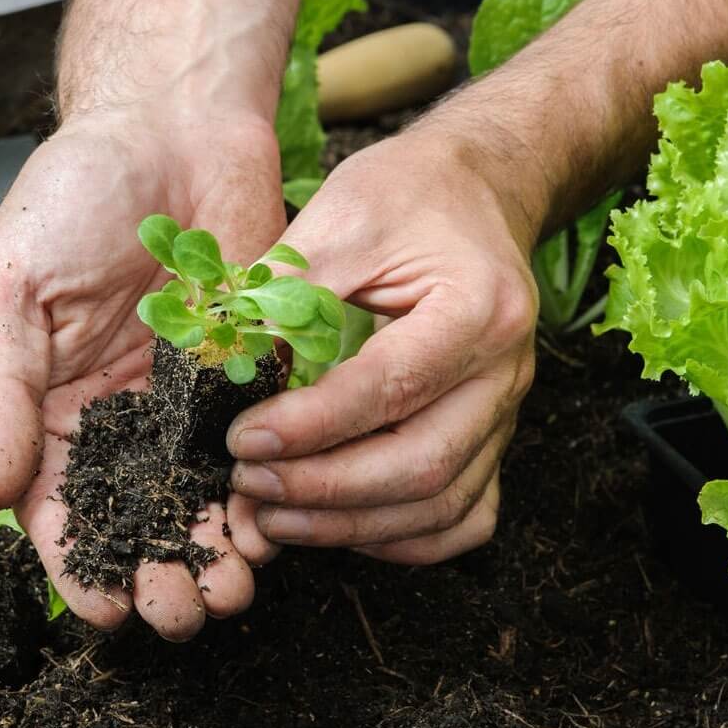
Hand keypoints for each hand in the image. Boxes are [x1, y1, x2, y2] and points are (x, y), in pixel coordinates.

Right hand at [0, 109, 283, 638]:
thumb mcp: (9, 287)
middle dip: (155, 575)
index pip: (57, 508)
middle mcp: (120, 414)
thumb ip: (0, 391)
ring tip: (231, 592)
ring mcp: (188, 398)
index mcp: (49, 403)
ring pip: (201, 499)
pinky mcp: (250, 371)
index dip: (76, 566)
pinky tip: (274, 527)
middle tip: (180, 612)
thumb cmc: (73, 191)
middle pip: (135, 519)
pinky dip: (264, 492)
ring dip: (213, 553)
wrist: (173, 120)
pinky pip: (258, 447)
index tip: (103, 609)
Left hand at [227, 126, 538, 562]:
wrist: (476, 189)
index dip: (310, 425)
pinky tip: (339, 528)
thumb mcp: (342, 217)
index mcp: (476, 307)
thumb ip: (285, 292)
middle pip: (422, 465)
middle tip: (248, 485)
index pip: (389, 387)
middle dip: (325, 491)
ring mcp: (507, 410)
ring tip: (273, 518)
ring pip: (442, 504)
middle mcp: (505, 370)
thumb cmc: (408, 194)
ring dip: (351, 525)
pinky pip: (465, 515)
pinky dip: (404, 538)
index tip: (241, 439)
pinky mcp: (495, 435)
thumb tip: (220, 367)